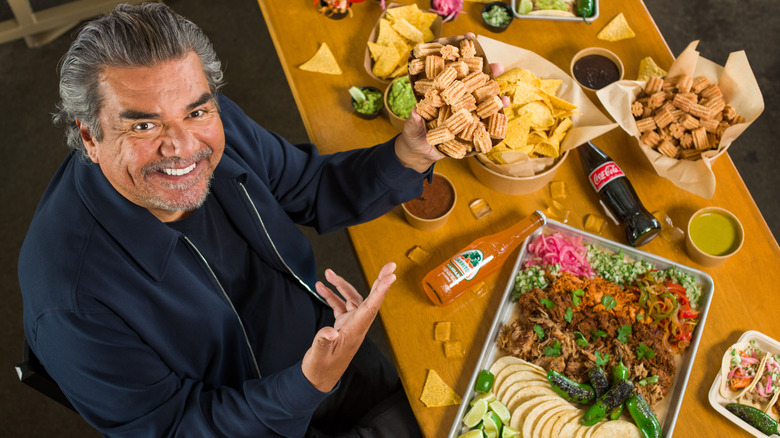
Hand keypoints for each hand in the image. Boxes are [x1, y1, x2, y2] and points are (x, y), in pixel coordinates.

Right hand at [301, 263, 396, 391]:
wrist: (318, 379)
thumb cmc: (320, 368)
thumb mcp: (318, 356)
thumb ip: (323, 341)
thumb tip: (329, 331)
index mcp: (355, 331)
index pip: (371, 307)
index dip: (381, 290)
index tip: (391, 275)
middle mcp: (356, 326)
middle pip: (371, 299)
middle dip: (379, 281)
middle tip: (389, 265)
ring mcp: (350, 324)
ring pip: (352, 299)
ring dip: (341, 285)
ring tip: (327, 273)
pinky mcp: (343, 325)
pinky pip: (341, 305)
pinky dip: (332, 295)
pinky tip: (321, 288)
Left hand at [394, 61, 508, 172]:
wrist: (420, 154)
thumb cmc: (413, 136)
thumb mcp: (411, 127)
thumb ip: (414, 120)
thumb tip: (416, 111)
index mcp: (440, 92)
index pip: (451, 70)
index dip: (460, 53)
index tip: (470, 37)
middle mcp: (454, 99)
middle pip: (471, 82)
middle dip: (485, 73)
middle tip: (497, 66)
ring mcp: (464, 112)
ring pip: (481, 100)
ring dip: (494, 94)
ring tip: (502, 92)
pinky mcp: (470, 128)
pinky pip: (485, 120)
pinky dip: (496, 114)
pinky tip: (504, 107)